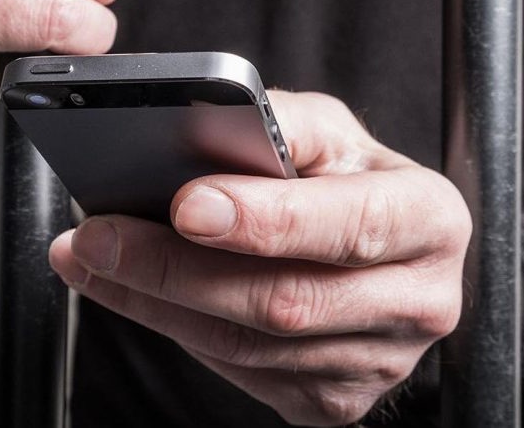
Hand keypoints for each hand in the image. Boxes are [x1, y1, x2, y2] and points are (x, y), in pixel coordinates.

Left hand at [49, 91, 471, 425]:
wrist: (379, 246)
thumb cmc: (351, 178)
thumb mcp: (331, 130)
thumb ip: (281, 124)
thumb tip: (203, 128)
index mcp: (429, 220)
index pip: (349, 223)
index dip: (267, 219)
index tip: (185, 205)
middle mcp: (418, 300)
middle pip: (286, 302)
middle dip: (176, 269)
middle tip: (100, 238)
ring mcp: (380, 362)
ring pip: (250, 348)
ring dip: (157, 304)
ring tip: (95, 260)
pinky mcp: (337, 399)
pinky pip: (243, 375)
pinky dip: (181, 332)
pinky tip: (143, 295)